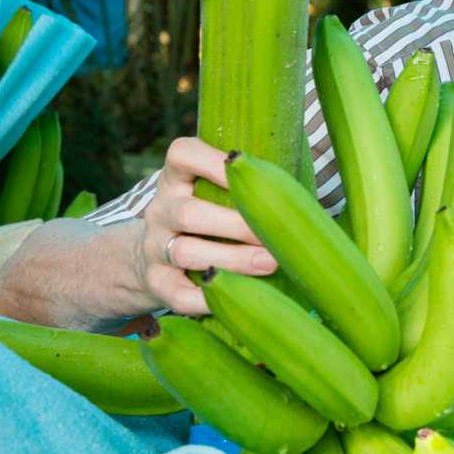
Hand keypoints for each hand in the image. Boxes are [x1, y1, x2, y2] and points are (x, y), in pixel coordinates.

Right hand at [135, 137, 277, 315]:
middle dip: (236, 225)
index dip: (211, 160)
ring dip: (232, 259)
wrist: (149, 259)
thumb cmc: (208, 220)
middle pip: (189, 213)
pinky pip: (178, 295)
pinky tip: (240, 296)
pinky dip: (209, 298)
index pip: (181, 155)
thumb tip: (304, 197)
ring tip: (270, 264)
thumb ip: (247, 188)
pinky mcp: (156, 284)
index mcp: (176, 179)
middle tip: (277, 235)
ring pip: (184, 252)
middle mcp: (160, 210)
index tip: (244, 167)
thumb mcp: (215, 194)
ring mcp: (153, 248)